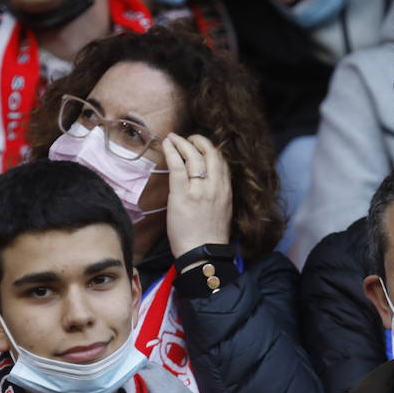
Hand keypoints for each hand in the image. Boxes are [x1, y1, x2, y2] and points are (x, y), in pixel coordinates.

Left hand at [162, 133, 232, 260]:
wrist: (204, 255)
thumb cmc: (210, 239)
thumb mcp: (222, 213)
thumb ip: (217, 195)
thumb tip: (207, 186)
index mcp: (226, 191)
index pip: (222, 161)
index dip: (211, 149)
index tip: (202, 146)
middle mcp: (215, 186)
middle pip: (210, 153)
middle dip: (199, 141)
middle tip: (188, 138)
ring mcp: (199, 190)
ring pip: (193, 156)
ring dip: (182, 142)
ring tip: (174, 138)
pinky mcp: (182, 195)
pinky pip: (177, 166)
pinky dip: (172, 151)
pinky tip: (167, 144)